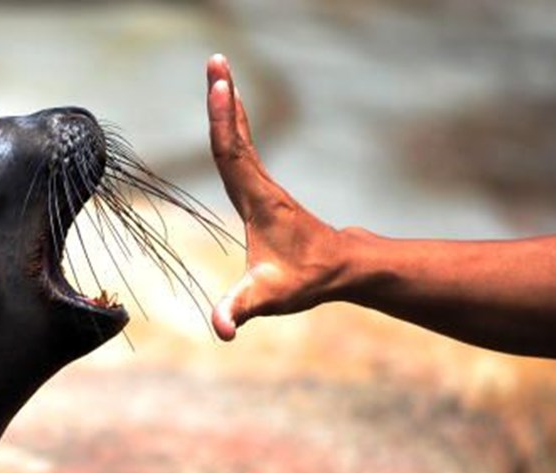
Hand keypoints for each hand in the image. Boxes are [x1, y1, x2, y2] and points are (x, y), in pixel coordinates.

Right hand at [207, 54, 344, 340]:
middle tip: (215, 59)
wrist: (339, 268)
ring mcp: (262, 183)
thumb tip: (221, 331)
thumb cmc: (303, 280)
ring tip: (217, 71)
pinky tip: (229, 108)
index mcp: (257, 200)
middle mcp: (260, 184)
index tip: (219, 85)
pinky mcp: (262, 188)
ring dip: (227, 102)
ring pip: (240, 135)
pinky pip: (242, 146)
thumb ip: (241, 310)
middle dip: (224, 96)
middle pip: (235, 132)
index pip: (233, 153)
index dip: (222, 121)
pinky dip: (232, 122)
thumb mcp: (269, 297)